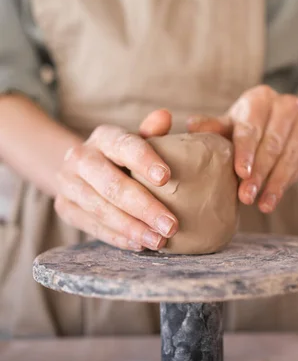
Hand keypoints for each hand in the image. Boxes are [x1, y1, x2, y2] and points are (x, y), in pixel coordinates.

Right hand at [55, 110, 178, 250]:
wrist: (86, 170)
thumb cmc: (126, 157)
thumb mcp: (140, 141)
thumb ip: (153, 132)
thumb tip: (164, 116)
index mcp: (104, 136)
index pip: (124, 146)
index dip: (144, 160)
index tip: (166, 178)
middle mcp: (81, 157)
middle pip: (112, 185)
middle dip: (144, 207)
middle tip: (171, 225)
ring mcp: (68, 183)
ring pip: (100, 209)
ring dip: (132, 228)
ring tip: (159, 240)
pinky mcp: (64, 207)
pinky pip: (91, 226)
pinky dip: (117, 238)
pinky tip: (140, 244)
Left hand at [187, 86, 297, 212]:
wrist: (288, 118)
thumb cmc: (250, 122)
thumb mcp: (232, 122)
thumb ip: (214, 127)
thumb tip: (191, 126)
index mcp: (260, 97)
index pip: (251, 128)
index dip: (246, 152)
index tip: (241, 174)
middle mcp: (286, 105)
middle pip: (272, 144)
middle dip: (259, 173)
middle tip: (246, 197)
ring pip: (289, 156)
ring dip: (275, 183)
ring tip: (263, 205)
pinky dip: (287, 183)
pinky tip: (274, 198)